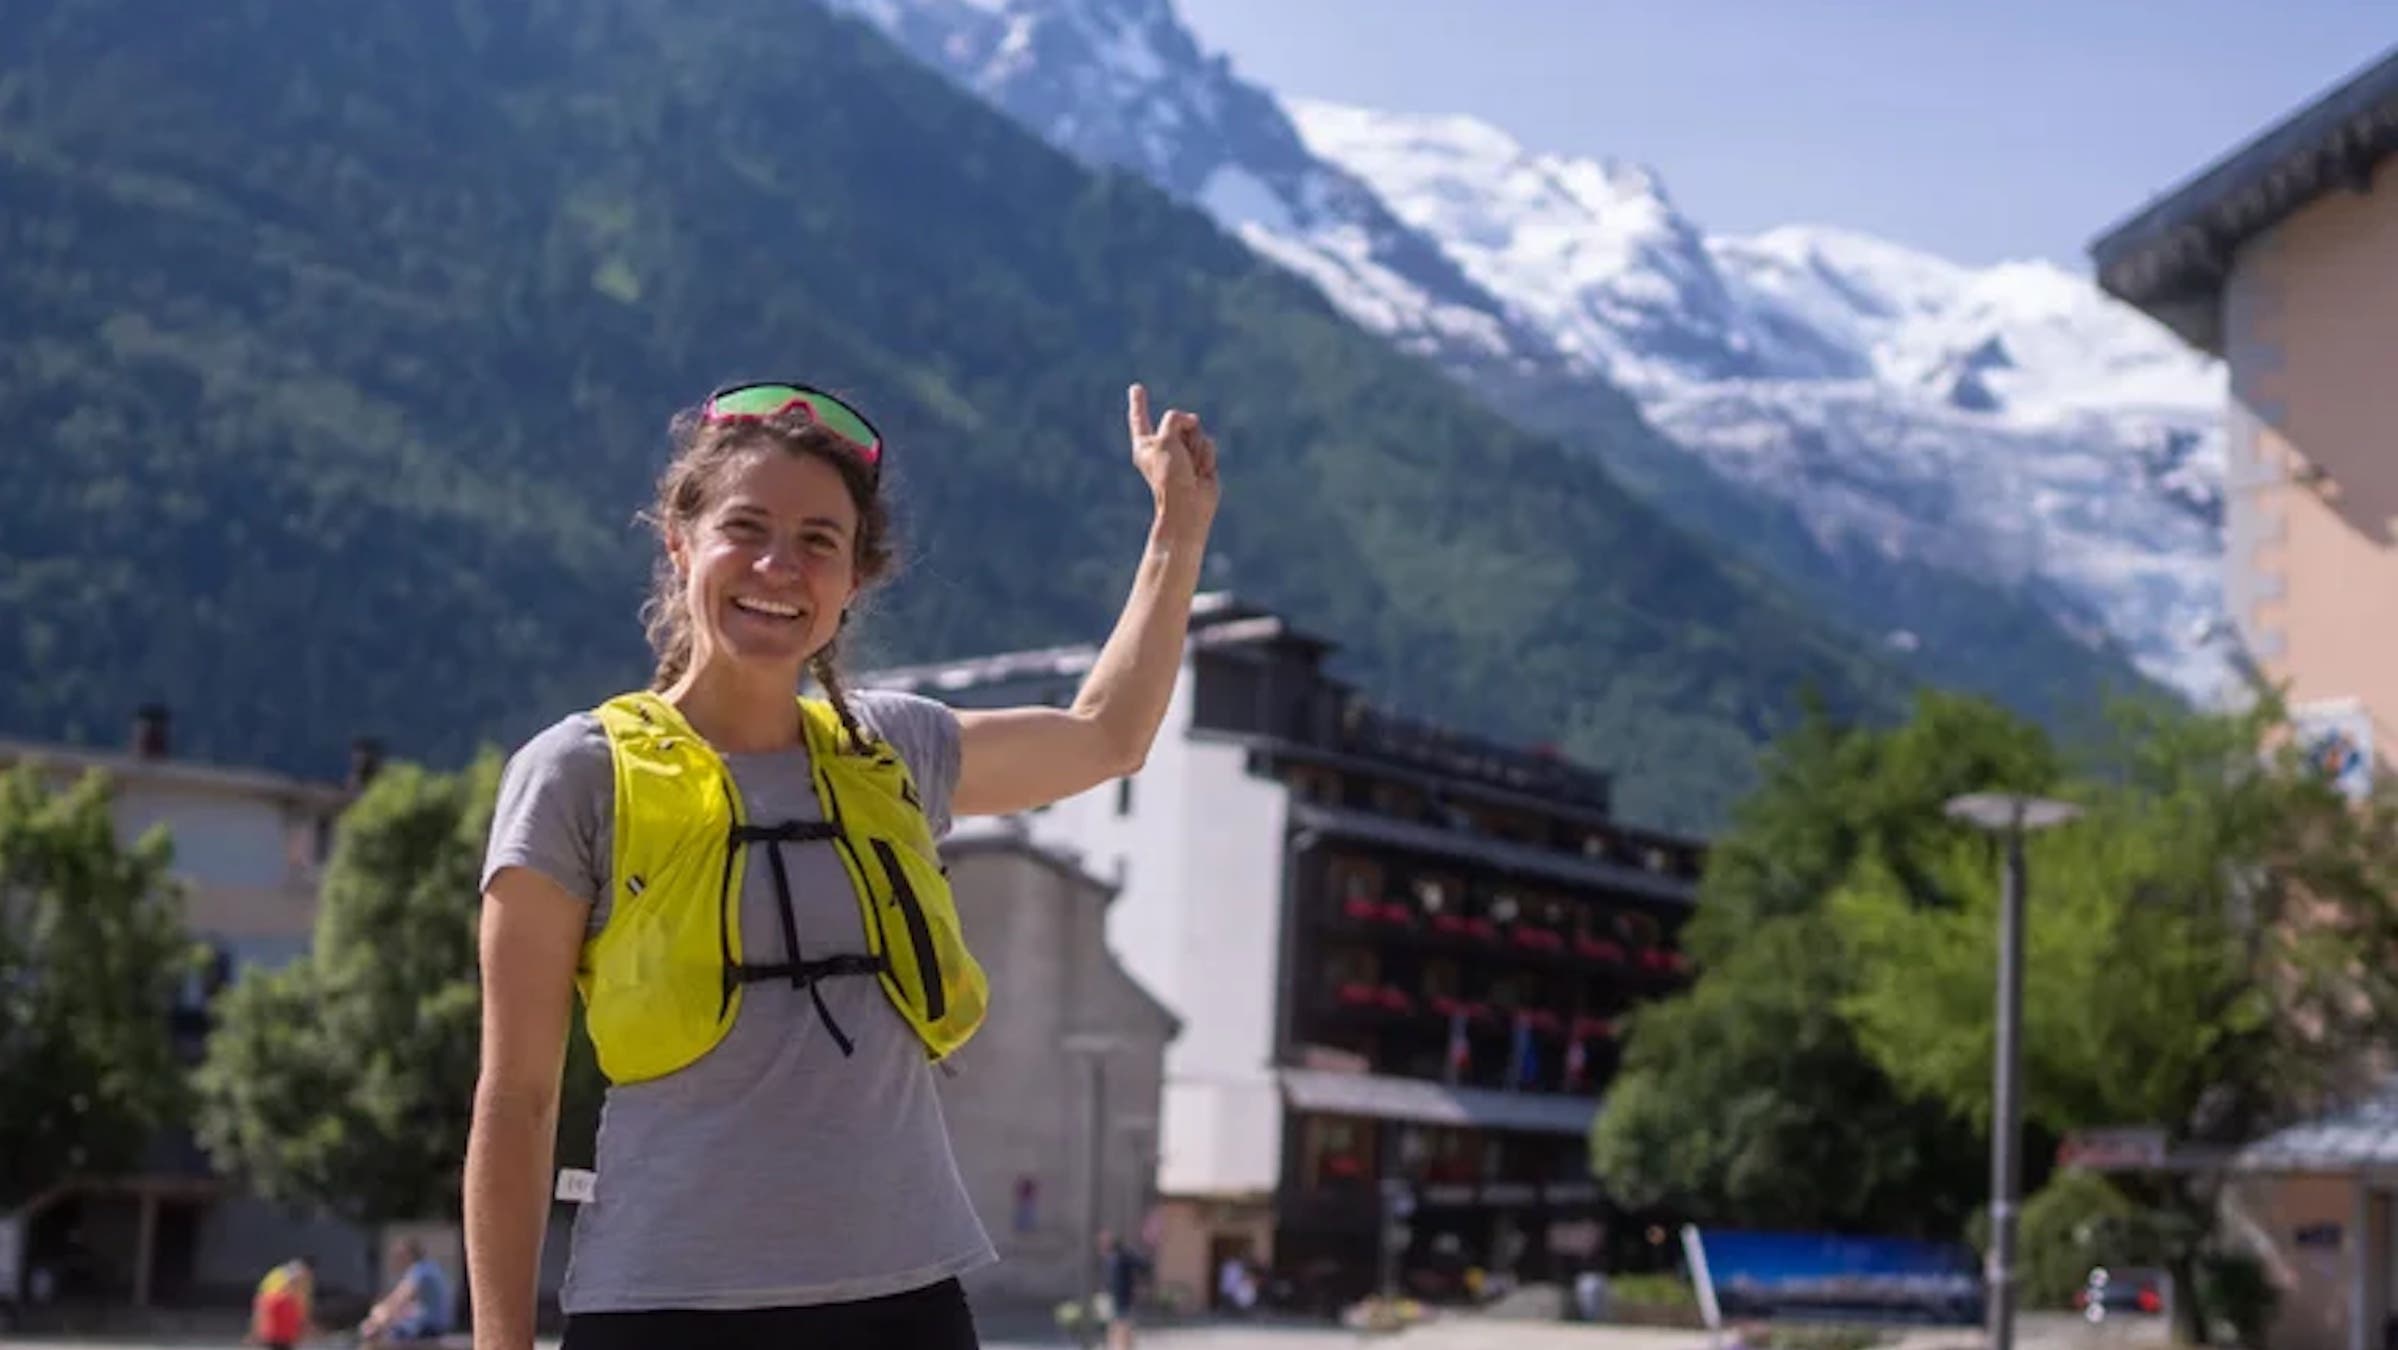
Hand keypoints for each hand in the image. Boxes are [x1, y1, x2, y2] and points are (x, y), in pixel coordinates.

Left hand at [1127, 383, 1218, 538]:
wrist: (1188, 504)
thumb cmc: (1169, 475)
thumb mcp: (1165, 439)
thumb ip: (1175, 418)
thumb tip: (1192, 419)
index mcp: (1145, 444)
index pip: (1139, 418)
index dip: (1138, 402)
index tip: (1136, 387)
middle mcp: (1163, 447)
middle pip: (1178, 420)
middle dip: (1184, 432)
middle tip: (1179, 455)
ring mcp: (1183, 453)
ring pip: (1197, 430)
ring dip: (1196, 446)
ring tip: (1190, 467)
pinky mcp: (1201, 460)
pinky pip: (1209, 444)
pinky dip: (1206, 456)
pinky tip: (1201, 473)